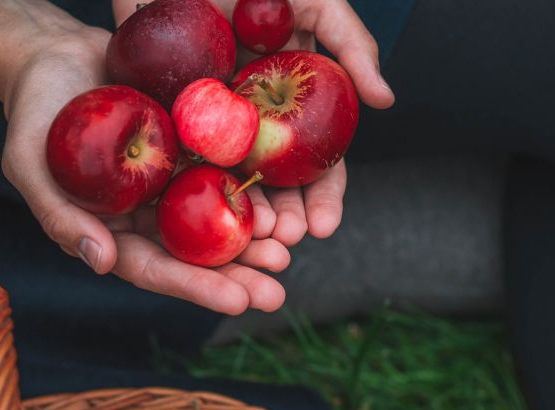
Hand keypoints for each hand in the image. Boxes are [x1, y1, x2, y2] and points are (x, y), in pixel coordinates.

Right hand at [0, 0, 288, 314]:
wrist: (53, 53)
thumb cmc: (32, 111)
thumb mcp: (29, 163)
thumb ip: (59, 215)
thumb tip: (101, 263)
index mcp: (109, 228)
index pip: (153, 267)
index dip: (195, 286)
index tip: (236, 301)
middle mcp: (145, 212)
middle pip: (194, 252)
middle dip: (236, 274)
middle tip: (276, 291)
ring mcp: (170, 179)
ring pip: (215, 215)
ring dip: (252, 236)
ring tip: (286, 248)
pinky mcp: (189, 145)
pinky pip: (224, 167)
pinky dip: (251, 185)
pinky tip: (281, 197)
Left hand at [113, 0, 392, 245]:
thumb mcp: (315, 1)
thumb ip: (353, 45)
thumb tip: (385, 101)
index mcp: (293, 103)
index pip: (317, 161)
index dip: (323, 196)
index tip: (324, 226)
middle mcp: (255, 120)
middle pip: (274, 182)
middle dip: (283, 218)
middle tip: (283, 241)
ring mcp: (211, 122)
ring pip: (230, 180)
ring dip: (242, 214)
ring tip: (250, 238)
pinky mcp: (169, 116)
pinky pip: (180, 160)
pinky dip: (193, 190)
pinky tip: (201, 214)